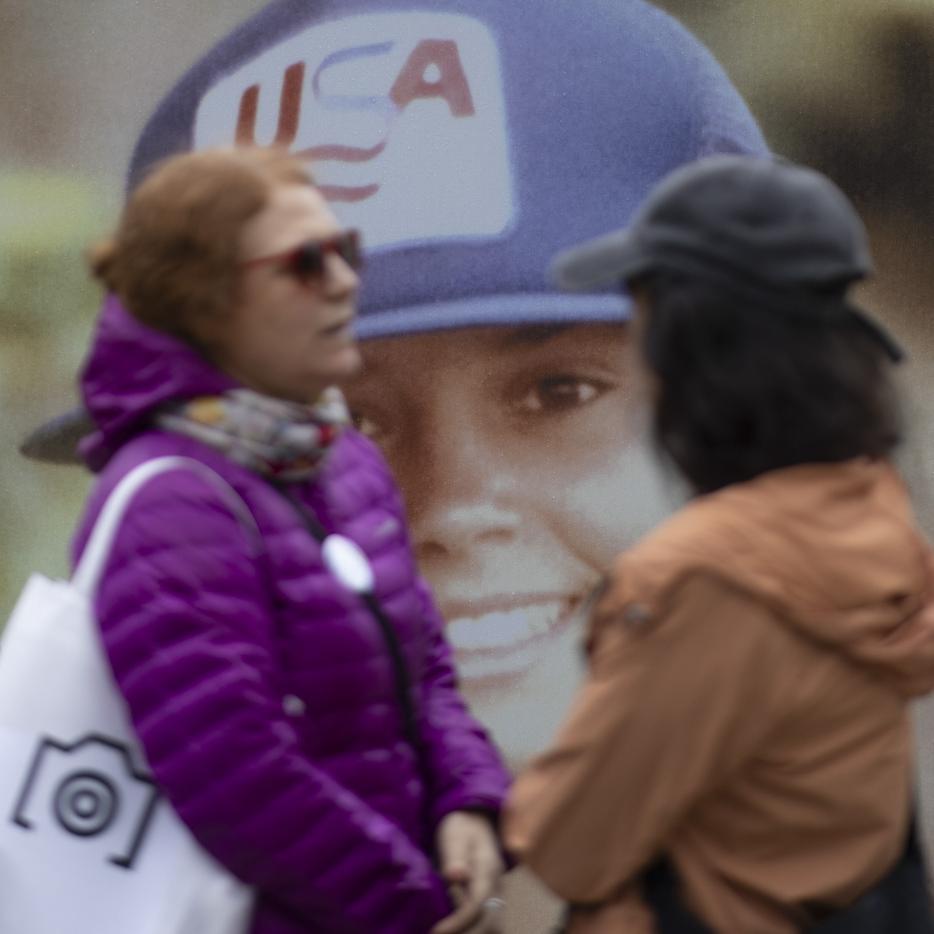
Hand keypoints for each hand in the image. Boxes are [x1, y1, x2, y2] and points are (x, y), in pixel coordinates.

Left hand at [431, 811, 504, 933]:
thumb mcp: (455, 835)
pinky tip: (455, 926)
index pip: (478, 906)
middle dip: (467, 933)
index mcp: (488, 869)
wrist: (476, 818)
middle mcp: (497, 884)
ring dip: (471, 931)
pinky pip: (489, 919)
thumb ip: (456, 856)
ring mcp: (497, 891)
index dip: (458, 923)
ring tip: (445, 930)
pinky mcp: (492, 895)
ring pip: (493, 924)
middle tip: (439, 932)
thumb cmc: (462, 826)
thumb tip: (456, 877)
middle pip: (491, 923)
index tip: (436, 931)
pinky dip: (474, 927)